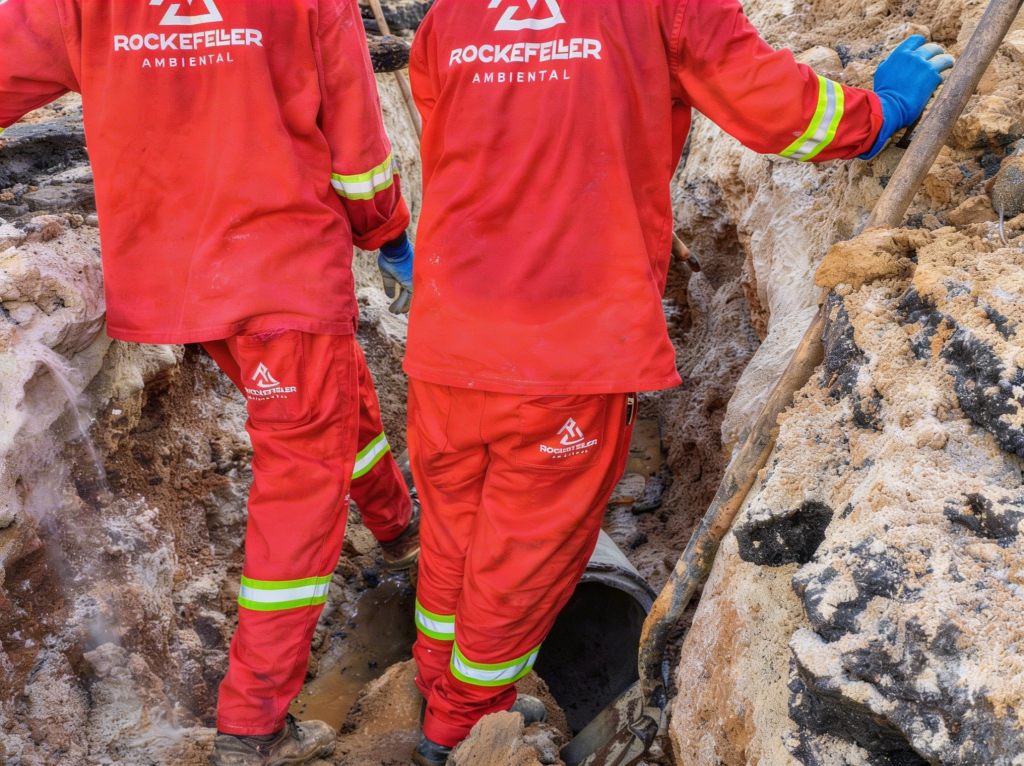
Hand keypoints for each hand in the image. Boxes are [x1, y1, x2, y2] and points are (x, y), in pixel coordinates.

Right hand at [378, 231, 413, 314]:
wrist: (394, 250)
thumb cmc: (390, 259)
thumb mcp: (387, 275)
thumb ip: (389, 286)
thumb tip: (390, 296)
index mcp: (407, 276)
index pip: (406, 291)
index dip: (401, 299)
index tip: (396, 307)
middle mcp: (412, 280)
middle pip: (408, 295)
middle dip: (402, 305)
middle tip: (396, 312)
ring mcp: (413, 282)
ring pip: (409, 298)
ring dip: (402, 306)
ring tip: (395, 312)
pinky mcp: (412, 284)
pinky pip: (410, 297)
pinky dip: (403, 304)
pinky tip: (397, 310)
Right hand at [860, 35, 954, 158]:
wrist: (889, 108)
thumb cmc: (882, 95)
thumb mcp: (881, 74)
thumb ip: (888, 63)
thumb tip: (890, 60)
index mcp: (899, 54)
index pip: (916, 40)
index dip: (922, 44)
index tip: (924, 50)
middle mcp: (913, 56)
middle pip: (932, 48)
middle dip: (937, 53)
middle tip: (939, 58)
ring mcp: (924, 65)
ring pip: (943, 58)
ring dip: (946, 61)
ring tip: (948, 65)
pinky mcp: (933, 76)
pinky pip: (943, 72)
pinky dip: (942, 76)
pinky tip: (941, 81)